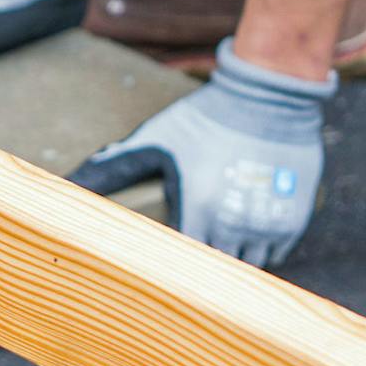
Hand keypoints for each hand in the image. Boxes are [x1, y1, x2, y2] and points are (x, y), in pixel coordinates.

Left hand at [73, 38, 333, 266]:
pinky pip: (273, 253)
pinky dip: (259, 248)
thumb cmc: (208, 117)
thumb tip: (72, 179)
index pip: (180, 262)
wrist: (268, 95)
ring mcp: (267, 224)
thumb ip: (117, 164)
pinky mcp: (292, 220)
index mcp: (198, 208)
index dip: (172, 263)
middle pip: (213, 269)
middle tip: (191, 252)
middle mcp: (234, 224)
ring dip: (232, 256)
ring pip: (246, 265)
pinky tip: (246, 228)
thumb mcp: (159, 136)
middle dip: (201, 263)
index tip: (164, 260)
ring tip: (220, 236)